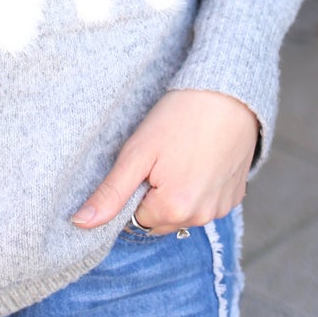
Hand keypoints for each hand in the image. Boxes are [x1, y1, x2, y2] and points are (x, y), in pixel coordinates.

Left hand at [70, 89, 258, 234]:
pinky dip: (199, 188)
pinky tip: (200, 159)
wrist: (228, 93)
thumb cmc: (179, 117)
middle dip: (154, 197)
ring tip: (182, 156)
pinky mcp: (236, 197)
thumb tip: (81, 223)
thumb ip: (110, 193)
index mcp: (173, 210)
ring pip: (184, 213)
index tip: (145, 164)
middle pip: (160, 220)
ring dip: (177, 194)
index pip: (136, 219)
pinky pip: (206, 203)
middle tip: (162, 159)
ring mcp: (222, 209)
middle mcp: (201, 218)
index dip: (135, 191)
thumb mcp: (137, 153)